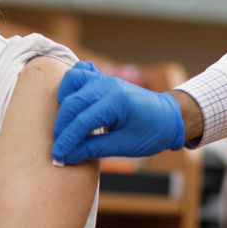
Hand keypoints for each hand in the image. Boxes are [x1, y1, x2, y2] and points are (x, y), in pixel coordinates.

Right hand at [52, 61, 185, 163]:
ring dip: (63, 102)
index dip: (67, 140)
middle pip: (72, 103)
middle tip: (59, 146)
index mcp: (116, 102)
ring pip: (72, 81)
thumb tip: (68, 154)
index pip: (81, 122)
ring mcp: (104, 78)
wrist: (169, 117)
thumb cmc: (150, 132)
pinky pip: (81, 71)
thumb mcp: (124, 145)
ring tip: (64, 123)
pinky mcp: (103, 78)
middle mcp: (107, 86)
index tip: (58, 155)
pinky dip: (71, 83)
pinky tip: (70, 100)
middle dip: (61, 127)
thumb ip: (93, 148)